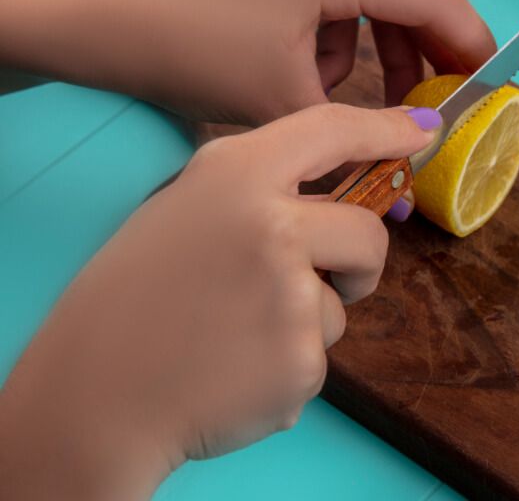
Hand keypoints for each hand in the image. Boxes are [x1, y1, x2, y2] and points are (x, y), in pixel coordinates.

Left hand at [0, 0, 494, 122]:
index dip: (473, 43)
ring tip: (362, 98)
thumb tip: (404, 192)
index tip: (492, 87)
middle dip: (429, 48)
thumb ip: (355, 138)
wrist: (103, 21)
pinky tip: (309, 73)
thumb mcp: (281, 103)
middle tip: (440, 99)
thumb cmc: (191, 52)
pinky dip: (339, 37)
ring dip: (380, 48)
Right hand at [0, 103, 439, 499]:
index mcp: (235, 175)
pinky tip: (238, 368)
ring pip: (343, 303)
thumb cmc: (137, 297)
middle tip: (321, 281)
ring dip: (309, 320)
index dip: (384, 128)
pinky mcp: (303, 359)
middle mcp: (273, 225)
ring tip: (237, 332)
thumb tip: (339, 202)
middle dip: (359, 262)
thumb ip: (261, 196)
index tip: (420, 132)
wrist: (98, 390)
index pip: (331, 130)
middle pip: (368, 233)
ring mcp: (292, 295)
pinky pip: (320, 354)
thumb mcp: (186, 211)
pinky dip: (290, 364)